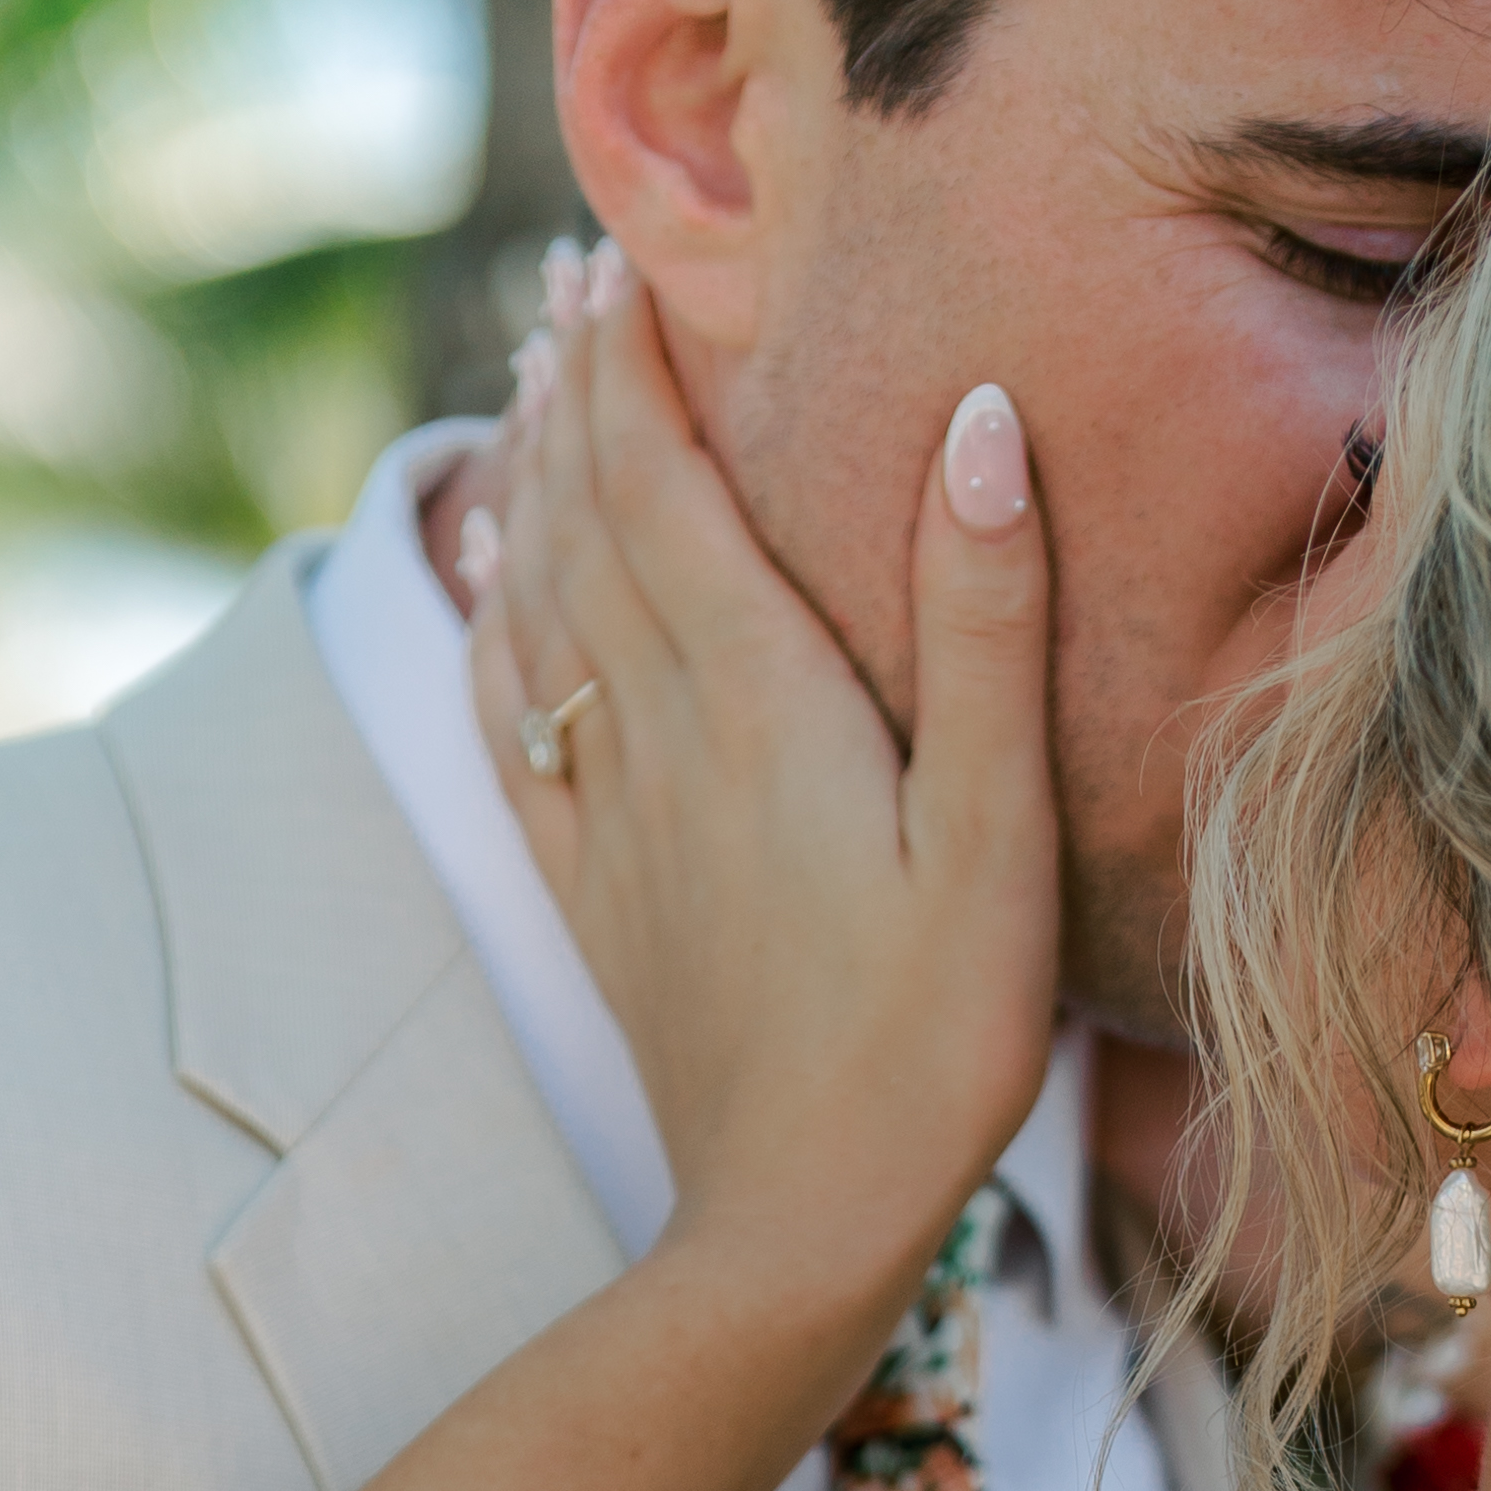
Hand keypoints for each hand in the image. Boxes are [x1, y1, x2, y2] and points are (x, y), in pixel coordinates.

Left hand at [463, 255, 1059, 1357]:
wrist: (793, 1234)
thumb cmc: (927, 1051)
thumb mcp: (997, 839)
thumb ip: (983, 629)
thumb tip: (978, 421)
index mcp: (761, 700)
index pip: (668, 480)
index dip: (637, 360)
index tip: (621, 256)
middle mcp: (662, 737)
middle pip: (592, 519)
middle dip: (576, 390)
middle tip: (565, 287)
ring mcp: (613, 818)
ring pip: (543, 605)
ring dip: (532, 483)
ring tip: (527, 390)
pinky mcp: (596, 897)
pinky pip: (514, 725)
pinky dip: (496, 627)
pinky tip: (493, 582)